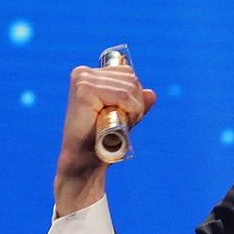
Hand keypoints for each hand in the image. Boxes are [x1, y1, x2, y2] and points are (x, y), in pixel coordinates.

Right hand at [53, 64, 156, 215]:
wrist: (84, 161)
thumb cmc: (103, 140)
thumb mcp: (124, 118)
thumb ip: (136, 103)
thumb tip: (151, 93)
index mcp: (89, 74)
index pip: (127, 73)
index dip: (134, 97)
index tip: (121, 116)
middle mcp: (83, 72)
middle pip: (131, 78)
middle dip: (135, 104)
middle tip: (118, 123)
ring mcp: (83, 79)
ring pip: (129, 87)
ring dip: (132, 111)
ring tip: (115, 125)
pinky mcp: (84, 90)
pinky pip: (123, 96)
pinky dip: (129, 112)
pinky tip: (115, 124)